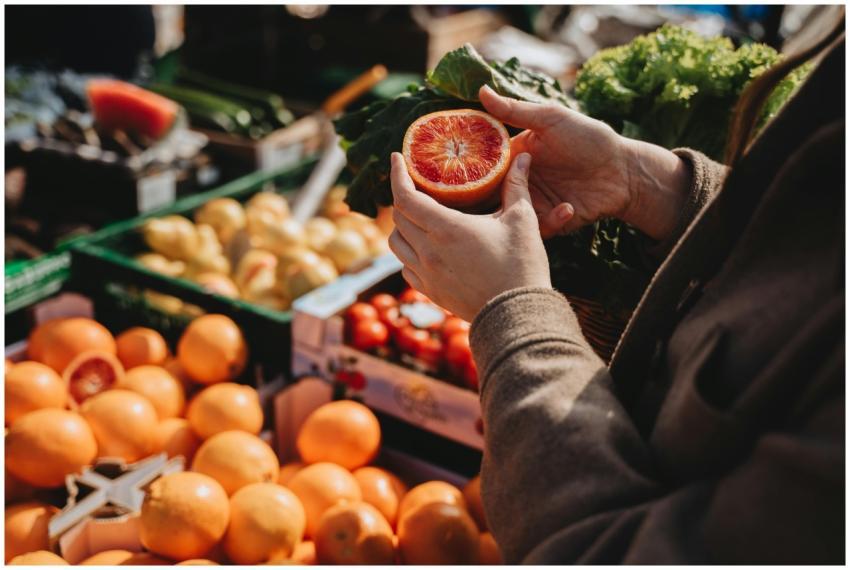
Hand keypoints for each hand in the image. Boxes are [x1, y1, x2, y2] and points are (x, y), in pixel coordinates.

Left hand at [388, 152, 550, 321]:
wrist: (517, 315)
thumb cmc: (522, 266)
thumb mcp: (522, 220)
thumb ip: (517, 185)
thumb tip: (524, 156)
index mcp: (446, 229)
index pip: (405, 196)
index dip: (396, 175)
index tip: (396, 159)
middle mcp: (428, 251)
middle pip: (399, 217)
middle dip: (403, 197)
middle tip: (416, 186)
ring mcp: (427, 274)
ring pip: (396, 243)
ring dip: (402, 226)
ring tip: (418, 217)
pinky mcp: (430, 292)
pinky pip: (406, 268)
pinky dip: (409, 253)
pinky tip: (425, 248)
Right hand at [480, 86, 689, 240]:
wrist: (624, 170)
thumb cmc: (590, 138)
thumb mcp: (551, 119)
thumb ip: (515, 110)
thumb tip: (481, 90)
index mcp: (514, 156)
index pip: (480, 166)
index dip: (466, 171)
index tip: (455, 175)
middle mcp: (518, 182)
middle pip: (488, 197)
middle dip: (483, 203)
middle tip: (487, 203)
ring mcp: (533, 204)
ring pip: (509, 217)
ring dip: (517, 214)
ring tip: (529, 207)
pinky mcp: (550, 223)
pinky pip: (538, 230)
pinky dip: (551, 221)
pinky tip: (569, 207)